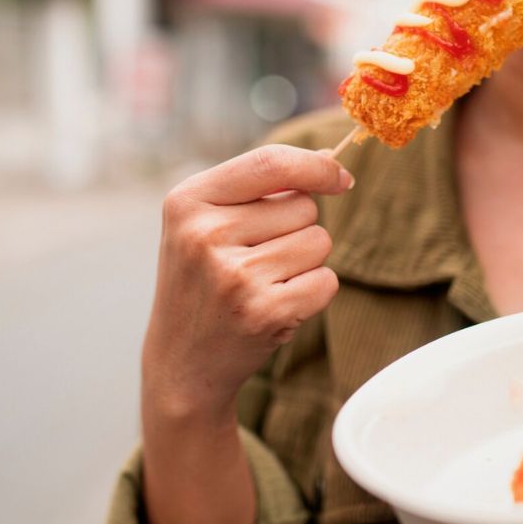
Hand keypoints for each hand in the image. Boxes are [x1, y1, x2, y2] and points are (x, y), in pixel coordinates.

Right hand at [142, 144, 353, 421]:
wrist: (181, 362)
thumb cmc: (204, 281)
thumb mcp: (206, 223)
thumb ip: (260, 187)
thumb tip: (331, 161)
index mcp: (187, 201)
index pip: (271, 162)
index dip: (317, 167)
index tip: (341, 179)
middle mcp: (205, 234)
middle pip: (304, 206)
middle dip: (296, 229)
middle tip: (256, 261)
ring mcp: (234, 275)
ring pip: (319, 242)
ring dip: (305, 263)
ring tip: (263, 284)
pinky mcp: (263, 311)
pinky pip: (326, 281)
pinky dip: (313, 293)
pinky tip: (276, 306)